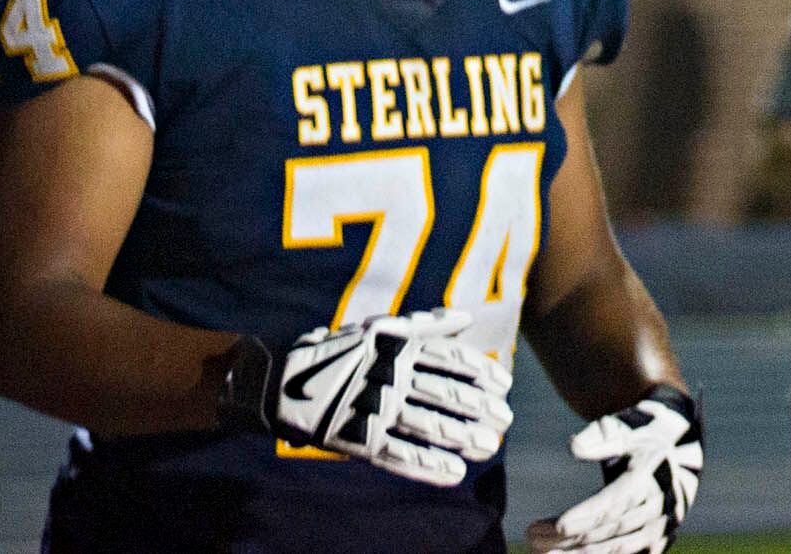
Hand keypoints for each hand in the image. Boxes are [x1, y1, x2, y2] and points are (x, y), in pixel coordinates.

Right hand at [260, 304, 513, 486]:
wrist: (284, 384)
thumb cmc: (343, 354)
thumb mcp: (381, 331)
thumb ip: (426, 325)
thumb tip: (466, 318)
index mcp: (397, 349)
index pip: (448, 360)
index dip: (479, 373)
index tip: (504, 386)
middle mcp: (389, 377)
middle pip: (444, 393)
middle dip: (479, 408)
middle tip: (506, 420)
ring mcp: (372, 409)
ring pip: (426, 424)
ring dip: (462, 438)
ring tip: (489, 448)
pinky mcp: (356, 439)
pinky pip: (397, 454)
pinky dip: (427, 465)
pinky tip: (454, 473)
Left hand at [530, 386, 703, 553]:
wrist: (680, 448)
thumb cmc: (640, 435)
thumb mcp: (622, 427)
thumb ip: (600, 438)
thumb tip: (573, 447)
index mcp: (648, 478)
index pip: (611, 505)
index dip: (582, 517)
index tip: (552, 526)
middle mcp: (656, 507)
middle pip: (608, 531)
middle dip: (568, 538)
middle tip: (532, 537)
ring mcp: (659, 528)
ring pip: (616, 549)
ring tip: (543, 552)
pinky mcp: (657, 541)